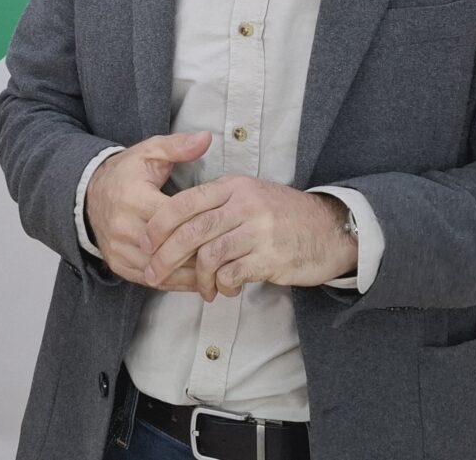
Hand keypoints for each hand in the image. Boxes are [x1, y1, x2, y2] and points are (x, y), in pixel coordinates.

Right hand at [85, 131, 212, 290]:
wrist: (89, 194)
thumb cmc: (125, 173)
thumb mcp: (149, 152)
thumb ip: (178, 146)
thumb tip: (206, 138)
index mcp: (135, 198)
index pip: (175, 218)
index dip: (201, 224)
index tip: (226, 227)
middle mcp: (124, 227)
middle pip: (171, 248)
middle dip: (201, 254)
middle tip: (229, 254)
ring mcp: (119, 249)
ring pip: (163, 270)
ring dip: (192, 274)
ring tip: (220, 271)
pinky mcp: (118, 264)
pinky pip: (151, 280)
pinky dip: (175, 282)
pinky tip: (197, 279)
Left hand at [141, 177, 356, 300]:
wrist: (330, 229)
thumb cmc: (284, 216)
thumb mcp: (251, 195)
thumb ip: (219, 204)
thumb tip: (178, 225)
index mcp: (234, 186)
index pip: (185, 202)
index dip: (159, 225)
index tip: (145, 243)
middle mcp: (244, 204)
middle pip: (191, 231)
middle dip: (165, 256)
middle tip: (154, 273)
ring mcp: (258, 230)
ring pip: (209, 255)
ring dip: (199, 278)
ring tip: (203, 288)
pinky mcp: (270, 256)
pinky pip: (232, 274)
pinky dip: (223, 286)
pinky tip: (226, 290)